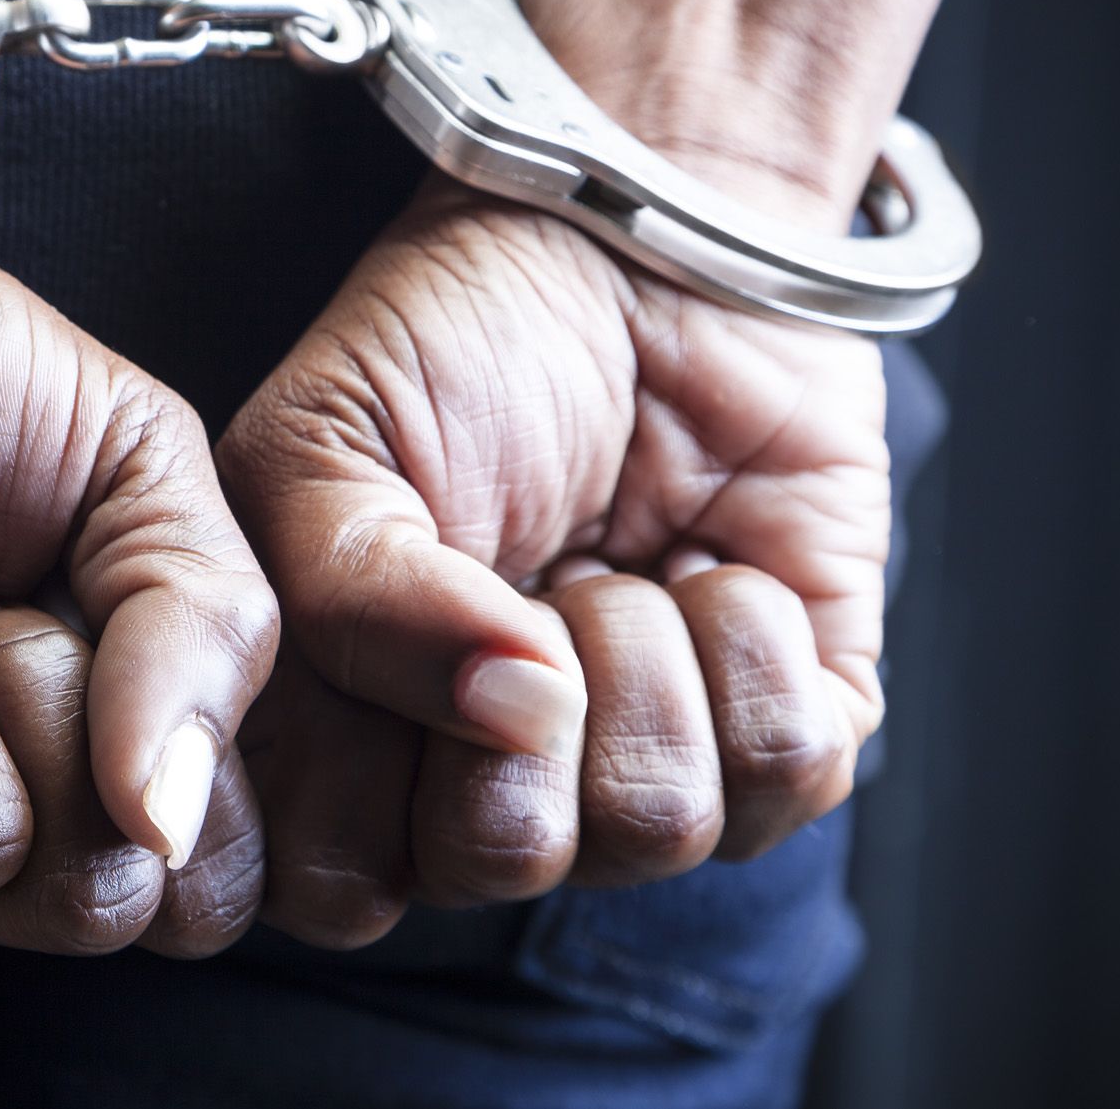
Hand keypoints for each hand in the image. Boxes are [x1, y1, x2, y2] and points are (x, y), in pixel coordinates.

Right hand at [221, 179, 886, 943]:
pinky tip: (707, 565)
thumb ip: (350, 603)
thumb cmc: (457, 343)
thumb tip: (517, 716)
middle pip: (503, 865)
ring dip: (638, 652)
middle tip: (522, 584)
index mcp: (361, 739)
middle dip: (516, 702)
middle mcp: (496, 779)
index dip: (363, 777)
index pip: (341, 876)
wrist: (635, 244)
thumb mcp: (327, 446)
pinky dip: (750, 642)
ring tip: (615, 561)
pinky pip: (791, 773)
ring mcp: (645, 759)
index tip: (373, 643)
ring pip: (657, 829)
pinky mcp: (788, 719)